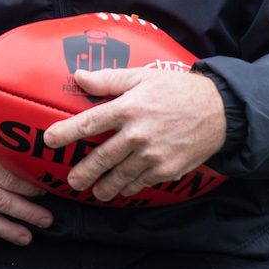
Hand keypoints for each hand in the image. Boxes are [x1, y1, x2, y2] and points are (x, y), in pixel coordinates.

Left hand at [42, 68, 225, 201]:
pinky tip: (123, 189)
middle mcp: (137, 134)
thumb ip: (108, 79)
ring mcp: (153, 155)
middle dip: (84, 171)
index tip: (49, 139)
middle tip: (72, 181)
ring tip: (95, 192)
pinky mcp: (167, 169)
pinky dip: (130, 186)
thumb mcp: (142, 76)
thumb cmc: (177, 89)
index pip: (89, 123)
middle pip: (102, 157)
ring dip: (105, 186)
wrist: (219, 111)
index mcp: (128, 108)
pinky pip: (142, 182)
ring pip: (121, 175)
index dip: (66, 132)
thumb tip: (79, 77)